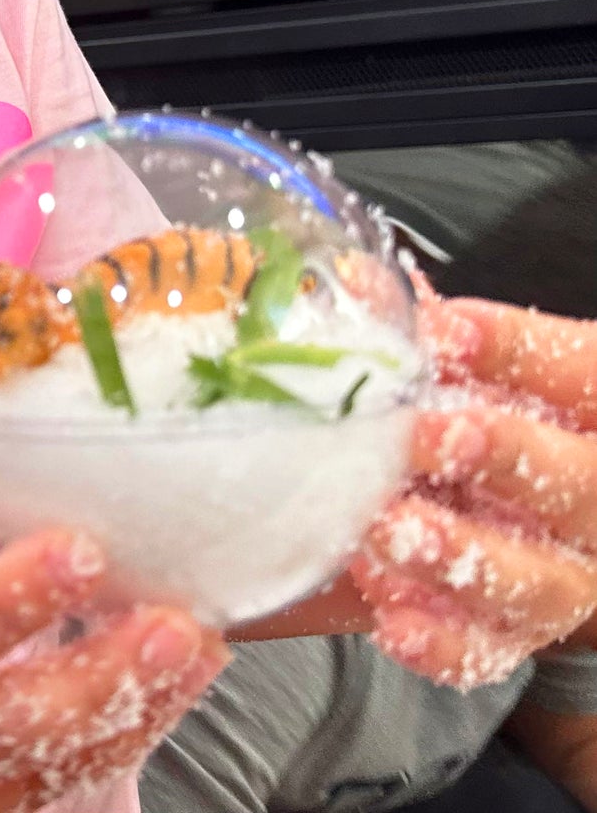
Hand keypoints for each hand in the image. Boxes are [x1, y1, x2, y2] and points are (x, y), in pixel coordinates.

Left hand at [352, 294, 596, 688]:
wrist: (545, 520)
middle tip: (427, 438)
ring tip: (390, 532)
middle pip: (574, 482)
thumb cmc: (505, 418)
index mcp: (595, 408)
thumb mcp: (487, 367)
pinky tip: (392, 619)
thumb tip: (352, 275)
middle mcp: (594, 496)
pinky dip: (440, 642)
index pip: (575, 372)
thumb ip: (435, 331)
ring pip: (535, 579)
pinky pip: (489, 649)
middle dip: (503, 457)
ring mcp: (567, 573)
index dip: (513, 352)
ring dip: (461, 556)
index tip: (445, 332)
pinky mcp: (519, 632)